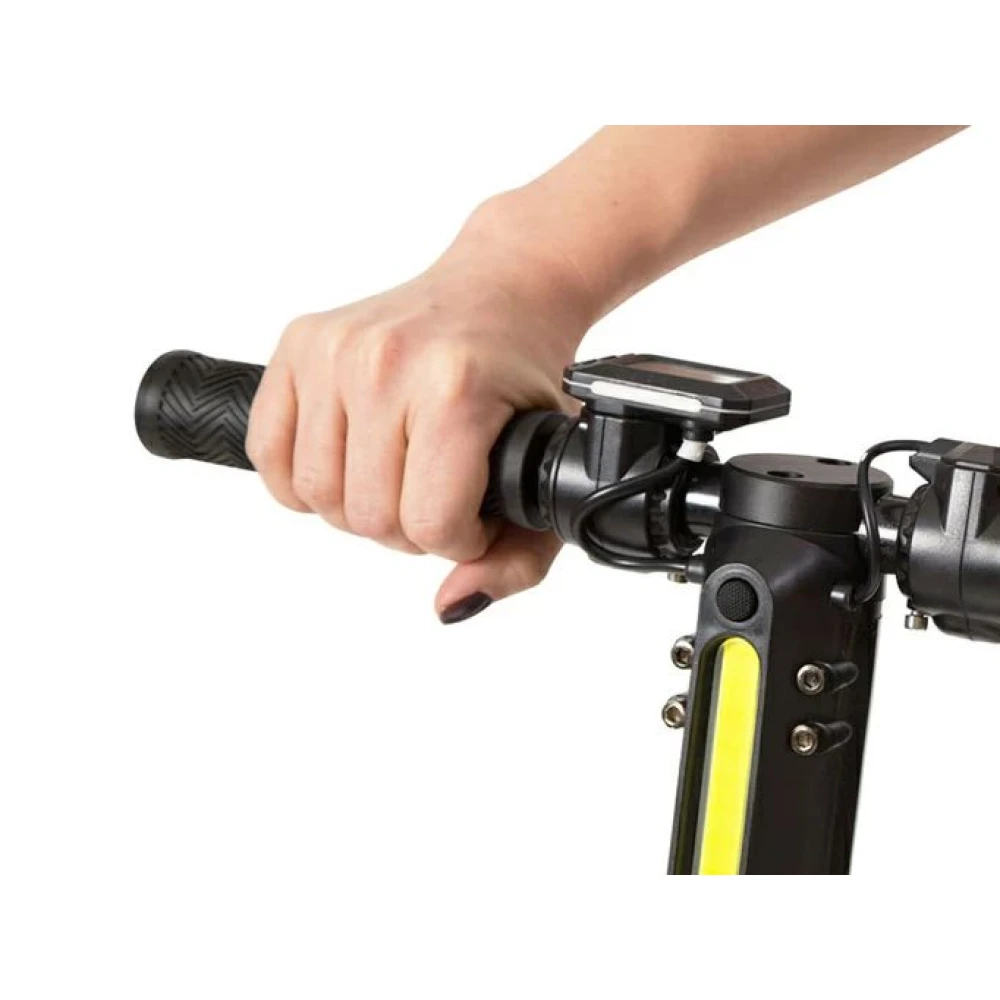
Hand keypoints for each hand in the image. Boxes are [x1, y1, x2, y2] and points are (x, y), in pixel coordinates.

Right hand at [245, 201, 592, 621]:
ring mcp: (334, 349)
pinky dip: (301, 481)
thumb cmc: (524, 375)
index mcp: (455, 390)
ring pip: (316, 496)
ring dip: (357, 506)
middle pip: (367, 518)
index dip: (457, 540)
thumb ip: (519, 559)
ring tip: (396, 475)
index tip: (476, 512)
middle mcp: (385, 362)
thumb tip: (451, 605)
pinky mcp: (298, 343)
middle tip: (436, 490)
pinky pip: (267, 454)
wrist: (500, 290)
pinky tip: (347, 463)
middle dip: (407, 527)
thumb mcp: (545, 468)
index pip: (426, 524)